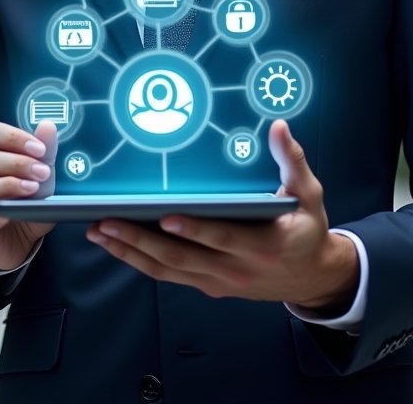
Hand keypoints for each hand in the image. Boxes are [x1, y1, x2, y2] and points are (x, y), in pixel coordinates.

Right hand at [0, 120, 57, 271]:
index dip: (14, 137)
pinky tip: (17, 211)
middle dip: (19, 162)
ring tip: (34, 189)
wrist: (21, 241)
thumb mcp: (44, 175)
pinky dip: (0, 211)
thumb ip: (47, 151)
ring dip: (10, 184)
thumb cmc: (30, 201)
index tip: (40, 149)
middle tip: (44, 172)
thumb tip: (48, 125)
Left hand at [85, 120, 357, 310]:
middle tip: (107, 222)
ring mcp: (219, 281)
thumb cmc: (307, 229)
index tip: (167, 216)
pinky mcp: (209, 285)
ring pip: (168, 270)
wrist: (312, 277)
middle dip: (140, 240)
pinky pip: (170, 275)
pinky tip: (118, 246)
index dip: (194, 229)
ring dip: (131, 252)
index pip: (221, 237)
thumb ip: (292, 161)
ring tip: (100, 232)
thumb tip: (279, 127)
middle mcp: (236, 269)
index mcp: (262, 245)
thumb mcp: (309, 194)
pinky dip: (141, 262)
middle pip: (181, 257)